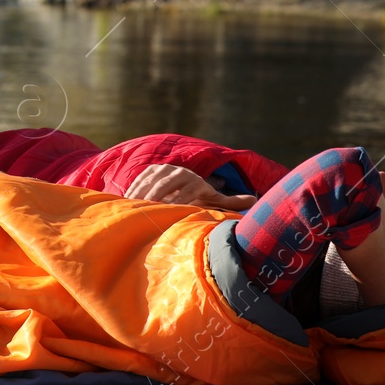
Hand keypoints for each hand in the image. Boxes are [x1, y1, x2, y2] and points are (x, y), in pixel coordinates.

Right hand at [124, 164, 257, 210]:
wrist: (183, 178)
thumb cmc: (200, 195)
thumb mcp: (214, 199)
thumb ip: (231, 201)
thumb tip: (256, 200)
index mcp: (195, 180)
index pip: (183, 194)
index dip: (174, 205)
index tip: (166, 216)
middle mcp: (178, 171)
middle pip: (164, 186)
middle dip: (155, 200)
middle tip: (147, 213)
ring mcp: (163, 168)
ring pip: (150, 182)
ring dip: (142, 195)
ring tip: (135, 210)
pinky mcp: (150, 169)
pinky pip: (141, 179)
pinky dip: (135, 190)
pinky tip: (129, 202)